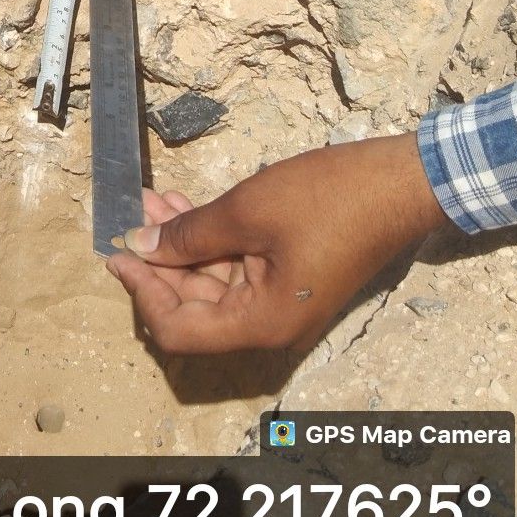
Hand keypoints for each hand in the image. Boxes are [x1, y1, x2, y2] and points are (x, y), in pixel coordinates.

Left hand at [108, 135, 448, 354]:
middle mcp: (268, 324)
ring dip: (180, 243)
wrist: (398, 185)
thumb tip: (140, 247)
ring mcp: (280, 302)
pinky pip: (235, 268)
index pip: (179, 331)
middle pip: (192, 308)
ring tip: (151, 200)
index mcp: (260, 324)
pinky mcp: (287, 278)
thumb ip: (189, 235)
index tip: (118, 252)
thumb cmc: (327, 199)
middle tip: (130, 216)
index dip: (142, 293)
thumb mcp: (247, 212)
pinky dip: (209, 240)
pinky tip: (182, 206)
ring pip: (211, 283)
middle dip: (157, 261)